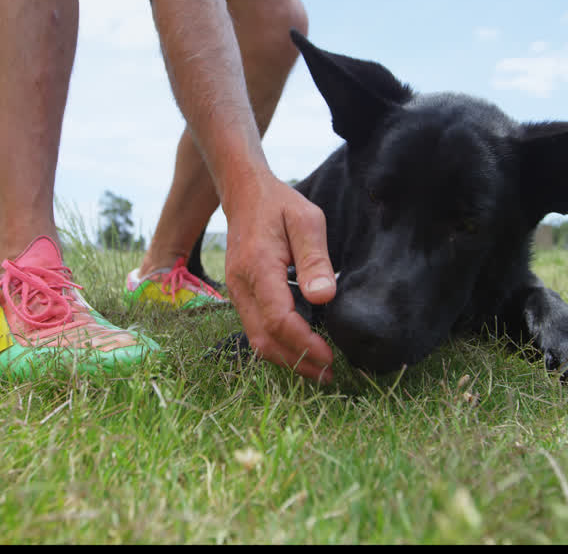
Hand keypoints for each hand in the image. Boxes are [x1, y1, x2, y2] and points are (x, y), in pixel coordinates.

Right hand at [224, 175, 335, 383]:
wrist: (244, 194)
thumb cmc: (279, 204)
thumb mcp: (307, 220)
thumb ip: (315, 258)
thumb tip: (324, 296)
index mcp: (259, 267)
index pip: (279, 320)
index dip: (305, 344)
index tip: (331, 356)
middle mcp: (241, 285)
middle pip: (265, 340)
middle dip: (297, 363)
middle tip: (329, 374)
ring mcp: (236, 292)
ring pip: (257, 340)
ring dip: (287, 359)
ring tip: (318, 369)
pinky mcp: (240, 295)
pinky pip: (255, 329)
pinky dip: (277, 346)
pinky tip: (300, 349)